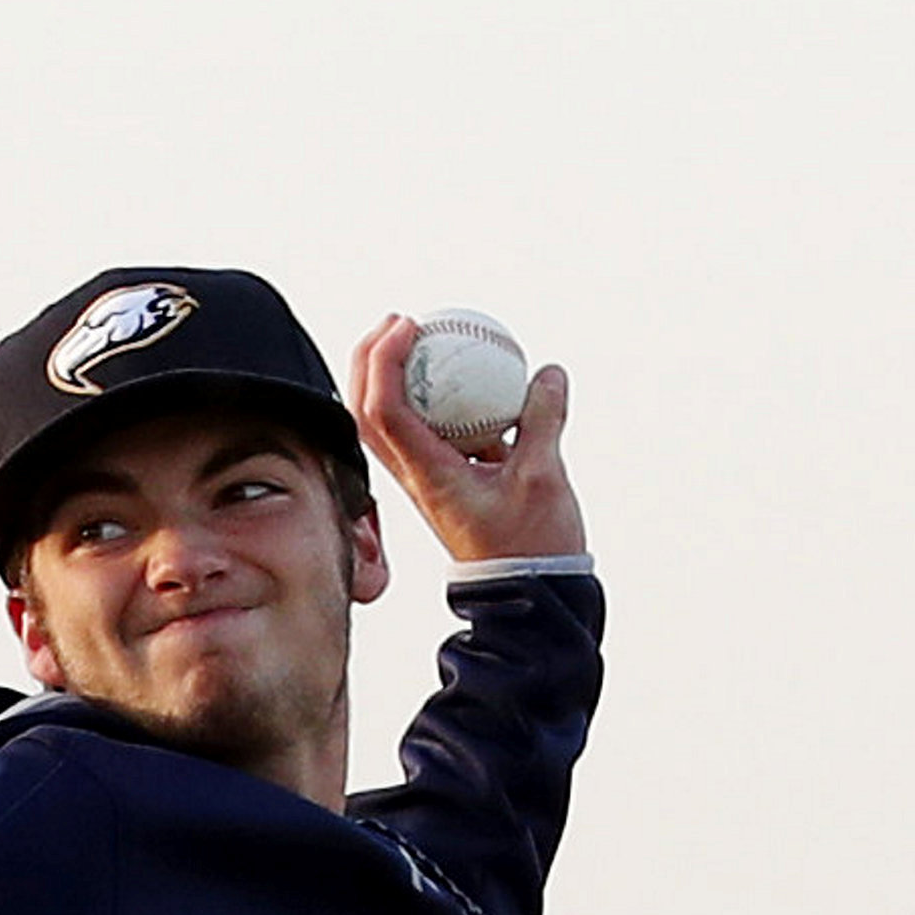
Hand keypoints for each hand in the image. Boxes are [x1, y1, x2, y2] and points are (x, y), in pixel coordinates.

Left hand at [357, 319, 589, 571]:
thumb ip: (542, 420)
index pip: (384, 409)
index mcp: (428, 474)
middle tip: (398, 321)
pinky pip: (422, 429)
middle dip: (370, 359)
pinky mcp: (444, 479)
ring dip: (388, 377)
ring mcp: (425, 478)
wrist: (529, 593)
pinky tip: (456, 376)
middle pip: (366, 410)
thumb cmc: (531, 546)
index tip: (409, 324)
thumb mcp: (544, 477)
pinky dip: (425, 397)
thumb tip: (547, 373)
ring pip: (386, 421)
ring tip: (413, 338)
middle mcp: (415, 476)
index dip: (385, 360)